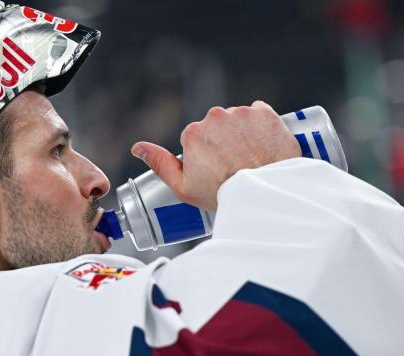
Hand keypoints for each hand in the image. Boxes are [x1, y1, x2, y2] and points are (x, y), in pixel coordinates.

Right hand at [131, 101, 300, 210]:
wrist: (264, 194)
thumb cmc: (222, 194)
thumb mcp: (183, 187)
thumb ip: (160, 163)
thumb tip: (138, 148)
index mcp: (193, 133)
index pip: (196, 139)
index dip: (204, 156)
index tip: (215, 171)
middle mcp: (215, 116)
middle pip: (216, 126)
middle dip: (222, 142)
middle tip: (233, 167)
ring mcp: (242, 113)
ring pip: (237, 120)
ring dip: (241, 134)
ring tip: (249, 159)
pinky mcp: (265, 113)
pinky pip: (259, 115)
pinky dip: (260, 128)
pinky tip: (262, 148)